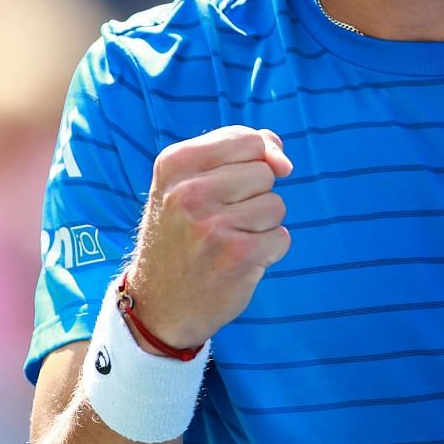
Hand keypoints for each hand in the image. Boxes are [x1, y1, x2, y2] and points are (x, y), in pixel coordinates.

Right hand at [126, 125, 292, 348]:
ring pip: (276, 205)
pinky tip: (236, 262)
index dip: (253, 161)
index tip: (228, 187)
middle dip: (253, 196)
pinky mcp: (238, 256)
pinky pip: (281, 237)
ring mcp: (214, 225)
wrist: (159, 304)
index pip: (247, 139)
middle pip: (265, 172)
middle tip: (218, 221)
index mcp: (175, 163)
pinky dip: (267, 251)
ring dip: (261, 226)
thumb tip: (283, 161)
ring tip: (226, 241)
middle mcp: (189, 192)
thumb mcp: (189, 182)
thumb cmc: (181, 234)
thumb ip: (238, 153)